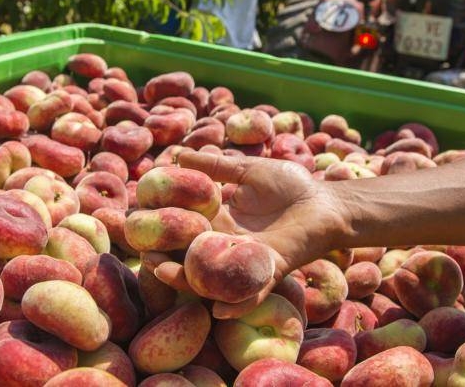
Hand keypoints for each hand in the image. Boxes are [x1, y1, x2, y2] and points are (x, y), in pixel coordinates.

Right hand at [151, 151, 350, 317]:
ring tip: (162, 272)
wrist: (326, 201)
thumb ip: (214, 166)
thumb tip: (177, 154)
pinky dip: (236, 303)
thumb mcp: (246, 171)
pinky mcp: (270, 269)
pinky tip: (217, 309)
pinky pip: (251, 291)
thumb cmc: (290, 185)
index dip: (162, 227)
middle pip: (189, 256)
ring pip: (211, 277)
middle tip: (143, 253)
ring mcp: (246, 259)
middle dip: (163, 257)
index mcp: (220, 221)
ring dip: (186, 279)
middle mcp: (227, 244)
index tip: (138, 221)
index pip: (183, 227)